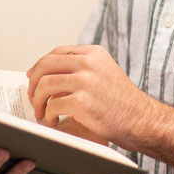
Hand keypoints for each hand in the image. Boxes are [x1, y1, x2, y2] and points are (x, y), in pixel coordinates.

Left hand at [26, 45, 157, 146]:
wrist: (142, 121)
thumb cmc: (122, 103)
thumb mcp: (104, 73)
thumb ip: (81, 69)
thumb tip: (47, 75)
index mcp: (94, 53)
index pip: (57, 52)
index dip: (40, 65)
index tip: (32, 77)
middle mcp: (89, 62)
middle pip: (46, 65)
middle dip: (33, 83)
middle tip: (32, 97)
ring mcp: (85, 81)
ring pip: (44, 85)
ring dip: (38, 101)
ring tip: (41, 113)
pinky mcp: (82, 101)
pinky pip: (52, 106)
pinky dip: (48, 115)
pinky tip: (53, 121)